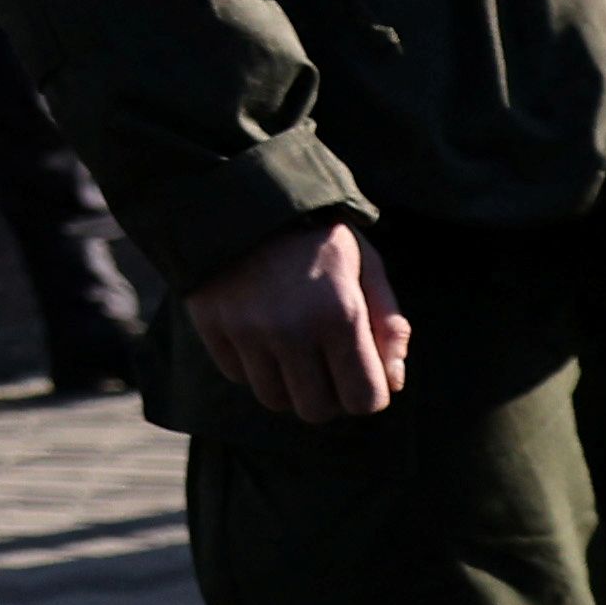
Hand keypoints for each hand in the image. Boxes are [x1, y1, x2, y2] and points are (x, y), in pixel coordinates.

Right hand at [186, 217, 416, 424]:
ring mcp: (246, 331)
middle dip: (329, 396)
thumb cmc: (316, 233)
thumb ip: (389, 324)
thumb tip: (394, 382)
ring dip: (289, 386)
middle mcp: (291, 330)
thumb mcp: (367, 265)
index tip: (363, 372)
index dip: (370, 393)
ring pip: (274, 400)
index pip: (365, 399)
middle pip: (316, 410)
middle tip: (327, 367)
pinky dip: (253, 366)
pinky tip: (261, 336)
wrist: (239, 193)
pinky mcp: (211, 326)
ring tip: (294, 354)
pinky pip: (238, 376)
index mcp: (340, 314)